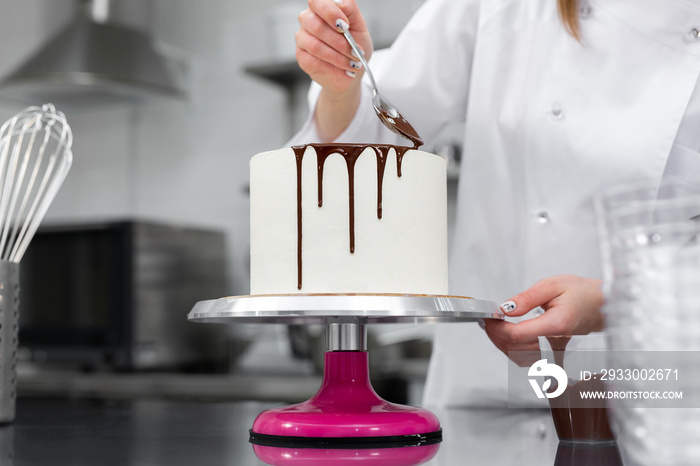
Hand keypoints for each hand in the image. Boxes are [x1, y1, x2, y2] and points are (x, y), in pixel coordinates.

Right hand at [296, 0, 372, 94]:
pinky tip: (345, 72)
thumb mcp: (359, 25)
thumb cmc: (354, 44)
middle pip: (317, 26)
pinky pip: (314, 62)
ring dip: (338, 58)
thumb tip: (340, 3)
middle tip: (356, 52)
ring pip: (315, 46)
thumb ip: (351, 10)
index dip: (331, 13)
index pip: (317, 2)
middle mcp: (308, 20)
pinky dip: (333, 68)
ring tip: (354, 64)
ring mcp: (302, 38)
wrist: (351, 69)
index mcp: (321, 8)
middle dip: (340, 42)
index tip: (346, 26)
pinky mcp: (301, 57)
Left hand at [482, 274, 604, 365]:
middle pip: (516, 350)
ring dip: (504, 345)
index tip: (489, 318)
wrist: (603, 303)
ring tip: (495, 328)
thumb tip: (506, 308)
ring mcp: (555, 348)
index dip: (499, 328)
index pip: (518, 335)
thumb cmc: (582, 293)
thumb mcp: (552, 285)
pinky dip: (516, 351)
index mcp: (556, 324)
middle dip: (496, 337)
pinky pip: (531, 359)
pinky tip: (508, 338)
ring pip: (522, 359)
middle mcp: (555, 340)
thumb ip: (527, 298)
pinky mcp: (554, 350)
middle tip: (487, 323)